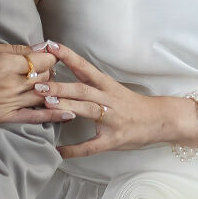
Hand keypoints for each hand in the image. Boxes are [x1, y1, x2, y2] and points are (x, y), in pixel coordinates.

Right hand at [0, 42, 61, 123]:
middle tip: (44, 71)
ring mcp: (9, 102)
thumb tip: (43, 47)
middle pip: (45, 78)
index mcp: (6, 64)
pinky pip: (34, 117)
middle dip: (49, 73)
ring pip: (43, 95)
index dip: (49, 58)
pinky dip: (53, 116)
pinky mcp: (6, 117)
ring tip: (52, 86)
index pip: (43, 61)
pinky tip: (69, 114)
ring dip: (51, 90)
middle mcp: (10, 84)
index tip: (47, 58)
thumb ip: (18, 49)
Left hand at [40, 42, 194, 159]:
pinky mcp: (113, 139)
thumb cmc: (132, 105)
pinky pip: (92, 146)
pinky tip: (59, 151)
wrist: (159, 120)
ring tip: (47, 105)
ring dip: (66, 107)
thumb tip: (60, 80)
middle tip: (38, 84)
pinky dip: (75, 150)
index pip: (85, 67)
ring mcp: (111, 119)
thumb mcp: (111, 89)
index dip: (68, 57)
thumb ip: (89, 86)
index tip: (51, 46)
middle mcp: (108, 99)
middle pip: (82, 89)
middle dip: (59, 87)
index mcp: (106, 85)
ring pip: (87, 110)